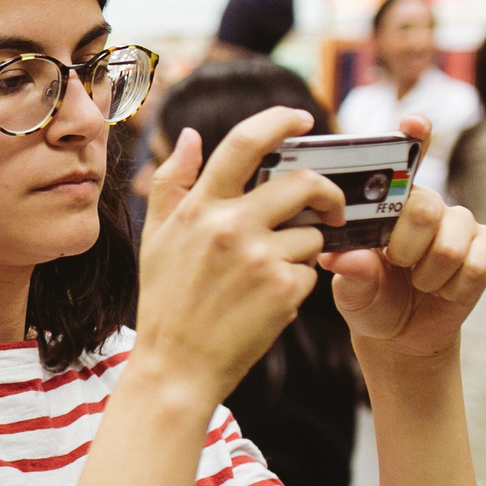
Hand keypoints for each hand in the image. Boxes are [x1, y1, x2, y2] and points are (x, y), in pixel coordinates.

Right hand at [134, 108, 343, 407]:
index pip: (245, 142)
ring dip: (305, 247)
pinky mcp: (284, 289)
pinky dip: (300, 283)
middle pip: (303, 182)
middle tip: (329, 205)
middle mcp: (230, 225)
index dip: (280, 121)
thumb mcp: (156, 238)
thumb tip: (189, 135)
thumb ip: (173, 184)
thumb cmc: (165, 302)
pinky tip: (271, 301)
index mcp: (199, 207)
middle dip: (325, 191)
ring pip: (312, 231)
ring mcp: (259, 257)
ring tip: (274, 272)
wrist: (176, 367)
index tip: (303, 119)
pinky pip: (312, 270)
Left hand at [323, 117, 485, 359]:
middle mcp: (427, 204)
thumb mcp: (350, 290)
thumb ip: (350, 272)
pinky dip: (457, 286)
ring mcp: (461, 223)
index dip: (414, 136)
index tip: (413, 122)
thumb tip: (344, 257)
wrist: (401, 334)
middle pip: (425, 207)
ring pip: (451, 241)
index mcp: (389, 203)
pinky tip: (445, 290)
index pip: (404, 159)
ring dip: (430, 274)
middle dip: (406, 248)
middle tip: (397, 265)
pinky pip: (479, 261)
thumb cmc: (369, 300)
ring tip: (419, 283)